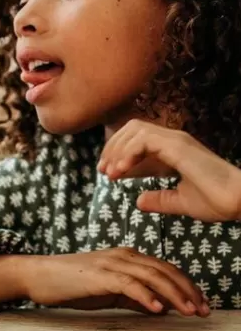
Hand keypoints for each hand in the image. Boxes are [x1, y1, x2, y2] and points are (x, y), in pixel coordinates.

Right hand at [0, 250, 208, 316]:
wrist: (36, 276)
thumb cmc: (69, 284)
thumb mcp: (106, 290)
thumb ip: (131, 295)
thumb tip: (159, 306)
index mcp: (125, 256)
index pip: (165, 268)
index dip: (186, 286)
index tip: (200, 304)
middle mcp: (121, 255)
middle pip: (164, 270)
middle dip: (187, 290)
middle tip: (202, 310)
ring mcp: (109, 263)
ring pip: (151, 275)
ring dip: (174, 294)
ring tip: (188, 311)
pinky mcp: (98, 274)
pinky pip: (128, 284)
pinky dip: (146, 295)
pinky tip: (157, 309)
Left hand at [99, 120, 240, 221]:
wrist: (239, 202)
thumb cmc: (217, 201)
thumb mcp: (180, 201)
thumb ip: (159, 199)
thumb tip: (138, 201)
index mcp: (174, 149)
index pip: (137, 137)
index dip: (118, 152)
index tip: (107, 172)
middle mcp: (174, 140)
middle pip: (132, 129)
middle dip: (112, 148)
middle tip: (103, 170)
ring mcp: (177, 141)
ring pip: (135, 130)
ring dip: (118, 150)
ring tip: (111, 173)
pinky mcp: (179, 147)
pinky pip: (144, 140)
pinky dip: (128, 153)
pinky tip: (121, 171)